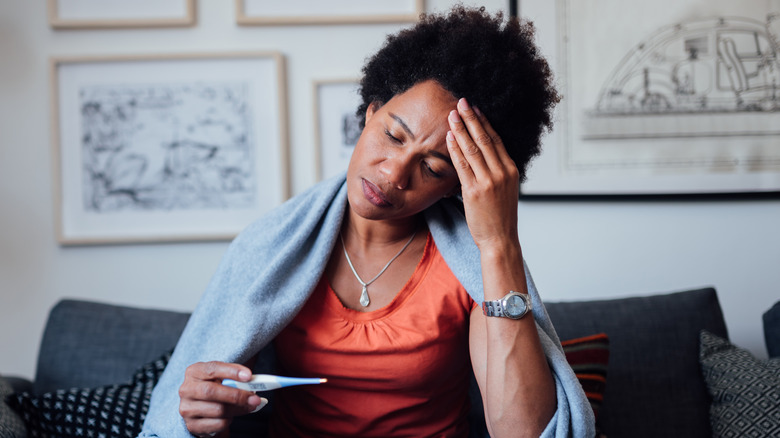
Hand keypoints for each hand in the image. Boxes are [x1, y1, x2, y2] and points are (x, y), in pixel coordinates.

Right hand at [179, 361, 267, 437]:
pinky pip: (218, 424)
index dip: (231, 372)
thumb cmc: (216, 388)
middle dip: (237, 395)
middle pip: (212, 391)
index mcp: (194, 372)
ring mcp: (187, 408)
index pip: (212, 369)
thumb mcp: (222, 378)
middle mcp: (187, 389)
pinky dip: (229, 420)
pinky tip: (231, 415)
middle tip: (255, 399)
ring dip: (238, 409)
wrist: (202, 409)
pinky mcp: (192, 425)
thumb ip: (235, 378)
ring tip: (246, 406)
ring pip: (217, 410)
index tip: (248, 376)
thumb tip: (254, 383)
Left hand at [446, 97, 520, 251]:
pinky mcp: (474, 191)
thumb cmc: (499, 217)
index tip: (475, 109)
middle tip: (461, 102)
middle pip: (485, 139)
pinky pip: (462, 165)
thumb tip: (484, 158)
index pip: (496, 140)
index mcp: (511, 170)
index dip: (484, 123)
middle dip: (471, 119)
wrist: (500, 240)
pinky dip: (455, 149)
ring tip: (452, 115)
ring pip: (473, 149)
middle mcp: (502, 173)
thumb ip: (497, 173)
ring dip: (461, 130)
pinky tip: (449, 137)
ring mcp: (488, 181)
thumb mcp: (505, 191)